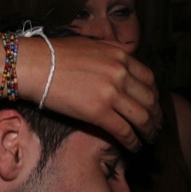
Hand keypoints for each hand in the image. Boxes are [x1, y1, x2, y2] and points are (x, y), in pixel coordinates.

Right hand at [25, 36, 161, 150]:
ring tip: (148, 139)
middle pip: (150, 100)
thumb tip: (123, 57)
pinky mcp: (99, 112)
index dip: (154, 95)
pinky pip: (124, 130)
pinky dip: (133, 141)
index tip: (153, 105)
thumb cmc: (54, 54)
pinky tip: (134, 147)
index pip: (149, 79)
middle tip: (155, 126)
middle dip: (156, 116)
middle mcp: (120, 73)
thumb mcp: (90, 44)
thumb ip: (110, 51)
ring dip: (148, 131)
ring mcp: (111, 93)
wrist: (34, 65)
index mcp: (120, 56)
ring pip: (142, 117)